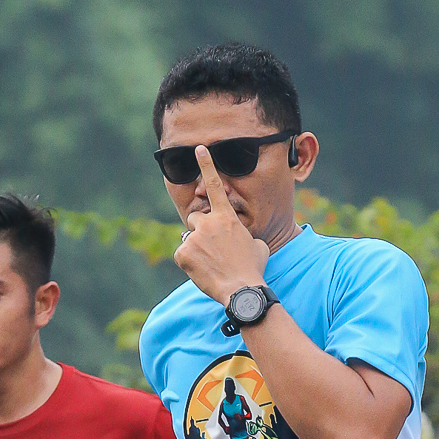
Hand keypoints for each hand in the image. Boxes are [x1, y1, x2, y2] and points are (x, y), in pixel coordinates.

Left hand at [174, 145, 270, 302]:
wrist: (242, 290)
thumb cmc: (253, 268)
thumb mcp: (257, 246)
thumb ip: (244, 236)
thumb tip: (241, 240)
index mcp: (227, 217)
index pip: (214, 185)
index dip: (206, 165)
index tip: (199, 149)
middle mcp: (208, 223)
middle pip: (195, 218)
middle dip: (200, 230)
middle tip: (212, 248)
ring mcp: (194, 238)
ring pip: (189, 239)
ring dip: (196, 249)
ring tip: (211, 264)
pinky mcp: (183, 253)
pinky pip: (182, 255)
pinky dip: (190, 264)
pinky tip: (203, 272)